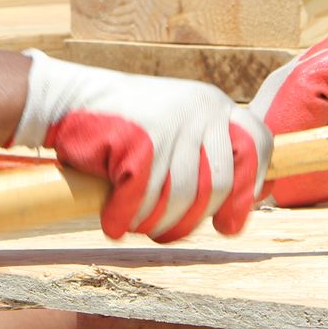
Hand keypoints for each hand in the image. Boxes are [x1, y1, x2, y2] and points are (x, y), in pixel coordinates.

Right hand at [14, 50, 272, 241]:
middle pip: (220, 185)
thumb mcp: (180, 124)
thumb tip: (254, 199)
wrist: (69, 97)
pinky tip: (113, 223)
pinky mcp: (140, 142)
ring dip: (157, 222)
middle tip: (168, 231)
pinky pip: (142, 198)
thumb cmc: (126, 122)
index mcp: (214, 105)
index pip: (258, 145)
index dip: (250, 188)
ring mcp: (171, 125)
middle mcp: (200, 111)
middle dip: (194, 218)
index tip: (230, 222)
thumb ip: (213, 153)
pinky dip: (125, 218)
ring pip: (182, 198)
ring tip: (138, 225)